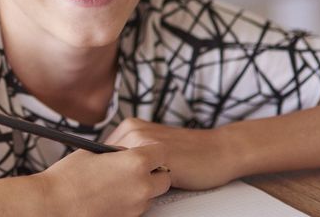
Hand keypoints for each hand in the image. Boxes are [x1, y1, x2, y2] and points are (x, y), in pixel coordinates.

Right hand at [37, 143, 170, 216]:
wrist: (56, 204)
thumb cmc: (69, 178)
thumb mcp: (95, 152)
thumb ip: (118, 151)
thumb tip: (127, 151)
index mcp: (135, 162)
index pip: (162, 152)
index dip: (153, 150)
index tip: (146, 151)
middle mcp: (142, 185)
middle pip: (165, 177)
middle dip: (154, 172)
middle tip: (137, 168)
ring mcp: (137, 205)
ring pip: (152, 194)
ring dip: (143, 187)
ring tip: (118, 182)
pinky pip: (139, 207)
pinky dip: (131, 200)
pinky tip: (112, 194)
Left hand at [105, 118, 237, 189]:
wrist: (219, 150)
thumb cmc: (187, 154)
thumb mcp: (152, 147)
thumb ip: (129, 154)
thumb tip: (103, 171)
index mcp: (130, 126)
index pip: (100, 153)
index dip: (100, 171)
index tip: (100, 182)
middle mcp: (134, 131)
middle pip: (105, 163)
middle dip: (109, 179)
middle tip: (115, 191)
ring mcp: (146, 144)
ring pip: (120, 174)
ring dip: (123, 186)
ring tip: (134, 191)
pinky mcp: (160, 160)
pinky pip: (140, 183)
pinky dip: (139, 191)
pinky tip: (147, 193)